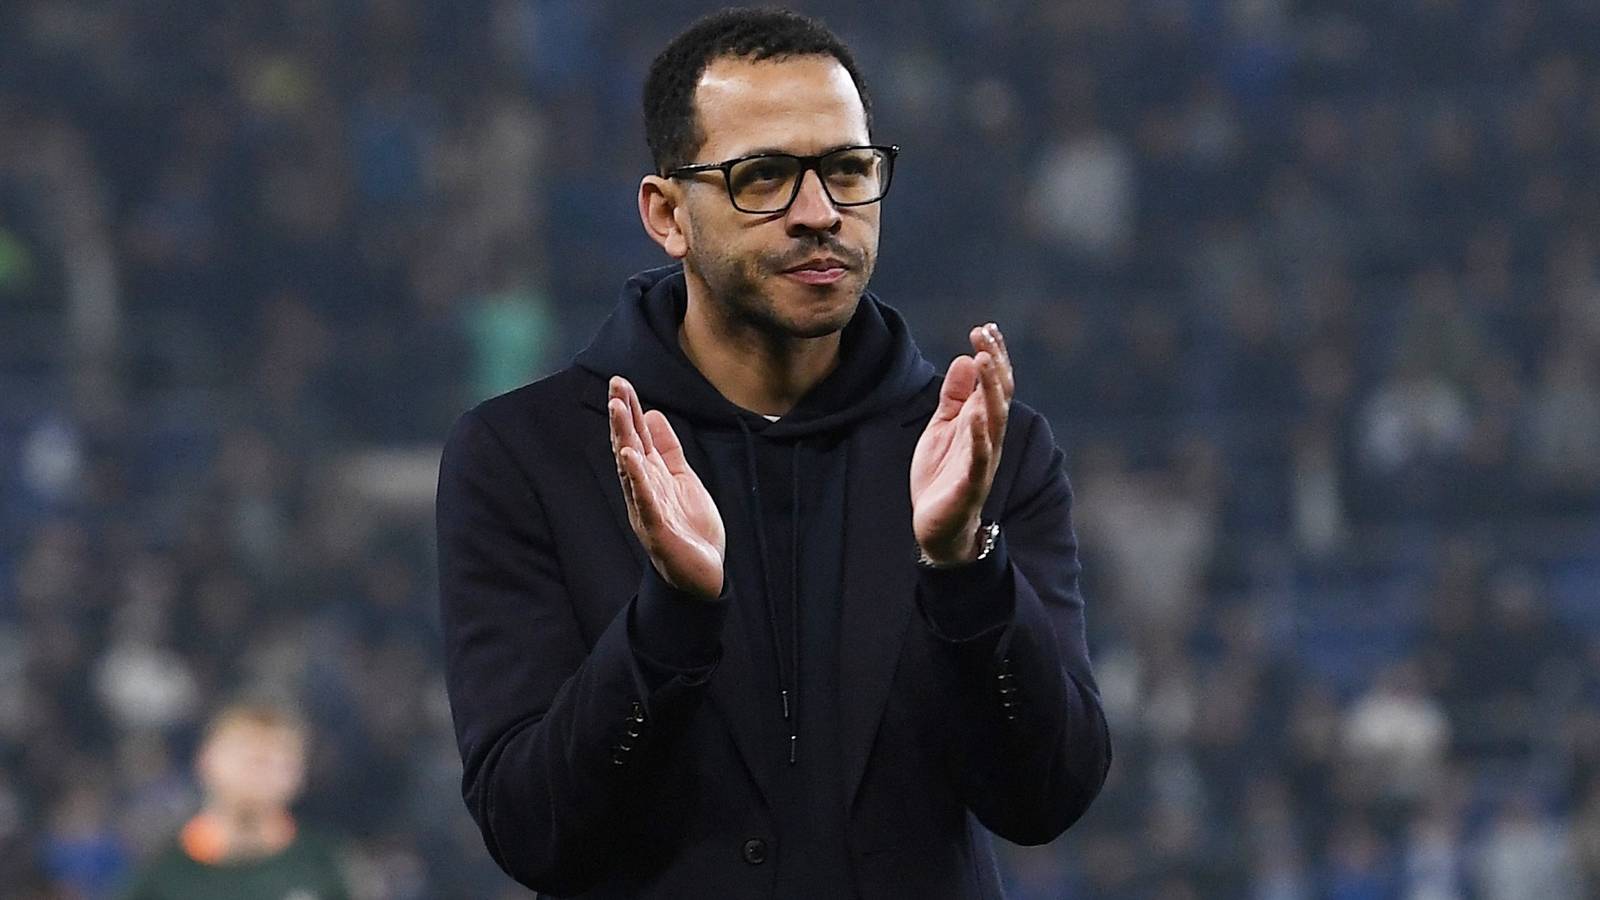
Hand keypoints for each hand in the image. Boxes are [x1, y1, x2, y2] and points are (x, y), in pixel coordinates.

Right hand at [608, 376, 725, 598]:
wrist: (701, 575)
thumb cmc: (689, 528)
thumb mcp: (682, 479)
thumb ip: (667, 449)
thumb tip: (653, 414)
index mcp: (650, 477)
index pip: (637, 437)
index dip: (630, 410)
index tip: (620, 382)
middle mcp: (643, 489)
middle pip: (628, 446)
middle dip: (622, 416)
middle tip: (614, 386)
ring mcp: (647, 508)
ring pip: (631, 469)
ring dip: (623, 438)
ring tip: (617, 410)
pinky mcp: (656, 529)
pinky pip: (644, 500)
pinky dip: (637, 479)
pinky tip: (630, 458)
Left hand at [910, 322, 1013, 564]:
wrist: (938, 527)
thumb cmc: (942, 476)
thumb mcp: (943, 429)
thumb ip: (955, 398)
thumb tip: (964, 360)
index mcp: (981, 423)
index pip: (994, 384)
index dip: (993, 355)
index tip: (985, 328)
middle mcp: (988, 437)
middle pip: (998, 394)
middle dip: (994, 363)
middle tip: (984, 334)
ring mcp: (982, 460)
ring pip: (994, 420)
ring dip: (991, 390)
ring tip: (984, 360)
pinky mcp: (971, 484)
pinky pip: (979, 457)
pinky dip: (978, 436)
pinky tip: (973, 415)